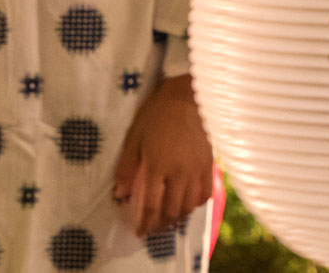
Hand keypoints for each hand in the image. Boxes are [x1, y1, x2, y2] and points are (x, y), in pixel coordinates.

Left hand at [112, 75, 212, 237]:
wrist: (190, 96)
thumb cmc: (158, 113)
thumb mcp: (135, 136)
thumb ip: (127, 166)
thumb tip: (120, 194)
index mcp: (157, 166)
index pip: (150, 205)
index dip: (144, 222)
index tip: (138, 232)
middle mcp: (178, 173)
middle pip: (170, 210)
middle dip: (159, 225)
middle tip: (151, 229)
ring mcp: (196, 171)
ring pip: (188, 206)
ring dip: (176, 218)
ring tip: (167, 222)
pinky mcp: (208, 166)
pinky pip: (204, 194)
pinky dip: (195, 205)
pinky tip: (187, 205)